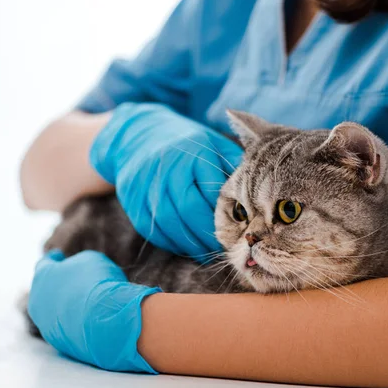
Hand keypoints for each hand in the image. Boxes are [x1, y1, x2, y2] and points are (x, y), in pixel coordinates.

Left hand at [28, 250, 159, 372]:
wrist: (105, 320)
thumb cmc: (97, 284)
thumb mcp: (90, 260)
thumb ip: (76, 263)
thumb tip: (75, 270)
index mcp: (42, 277)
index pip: (44, 264)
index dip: (53, 260)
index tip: (58, 256)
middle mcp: (38, 302)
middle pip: (46, 290)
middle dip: (58, 285)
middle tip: (73, 280)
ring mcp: (46, 325)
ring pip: (54, 311)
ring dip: (66, 305)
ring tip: (86, 301)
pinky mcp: (60, 343)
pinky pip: (67, 327)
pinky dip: (75, 321)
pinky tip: (91, 318)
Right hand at [90, 103, 242, 258]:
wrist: (140, 134)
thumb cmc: (188, 145)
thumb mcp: (214, 145)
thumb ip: (234, 166)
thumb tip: (255, 195)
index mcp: (194, 154)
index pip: (212, 193)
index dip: (225, 217)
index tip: (237, 232)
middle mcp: (168, 167)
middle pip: (189, 210)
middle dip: (206, 234)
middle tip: (220, 248)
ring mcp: (146, 183)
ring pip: (168, 222)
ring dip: (188, 244)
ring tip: (204, 253)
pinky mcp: (132, 198)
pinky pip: (151, 228)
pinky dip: (169, 241)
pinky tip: (183, 246)